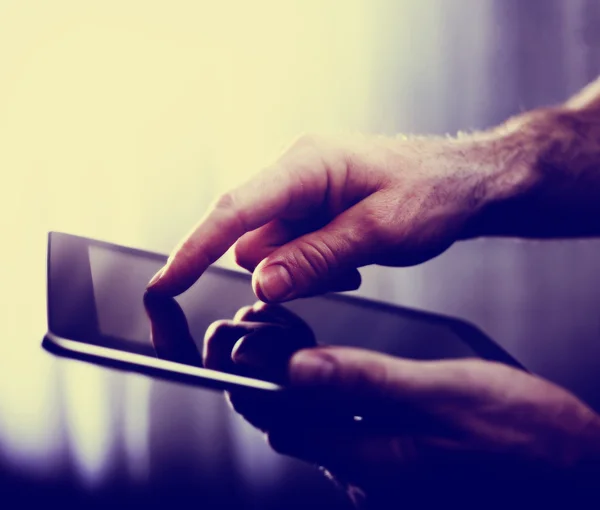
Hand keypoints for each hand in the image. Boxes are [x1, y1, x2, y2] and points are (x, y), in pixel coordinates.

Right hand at [147, 133, 523, 299]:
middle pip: (250, 239)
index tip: (164, 285)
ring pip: (271, 254)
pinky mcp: (311, 216)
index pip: (234, 210)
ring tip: (354, 262)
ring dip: (302, 273)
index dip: (194, 249)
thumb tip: (260, 283)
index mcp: (307, 165)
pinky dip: (313, 269)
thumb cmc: (431, 192)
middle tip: (338, 271)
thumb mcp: (379, 231)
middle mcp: (296, 177)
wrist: (464, 183)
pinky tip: (352, 259)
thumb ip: (316, 258)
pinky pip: (291, 256)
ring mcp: (303, 198)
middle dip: (279, 271)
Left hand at [204, 323, 599, 506]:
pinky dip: (317, 390)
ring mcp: (377, 468)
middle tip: (248, 324)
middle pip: (284, 421)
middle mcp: (364, 470)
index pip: (278, 418)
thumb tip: (299, 369)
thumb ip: (367, 383)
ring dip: (284, 378)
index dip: (244, 375)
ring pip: (307, 422)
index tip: (228, 336)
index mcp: (370, 455)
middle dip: (255, 372)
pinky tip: (320, 360)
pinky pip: (335, 426)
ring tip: (276, 331)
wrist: (571, 467)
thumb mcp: (444, 394)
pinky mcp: (392, 458)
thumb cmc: (521, 433)